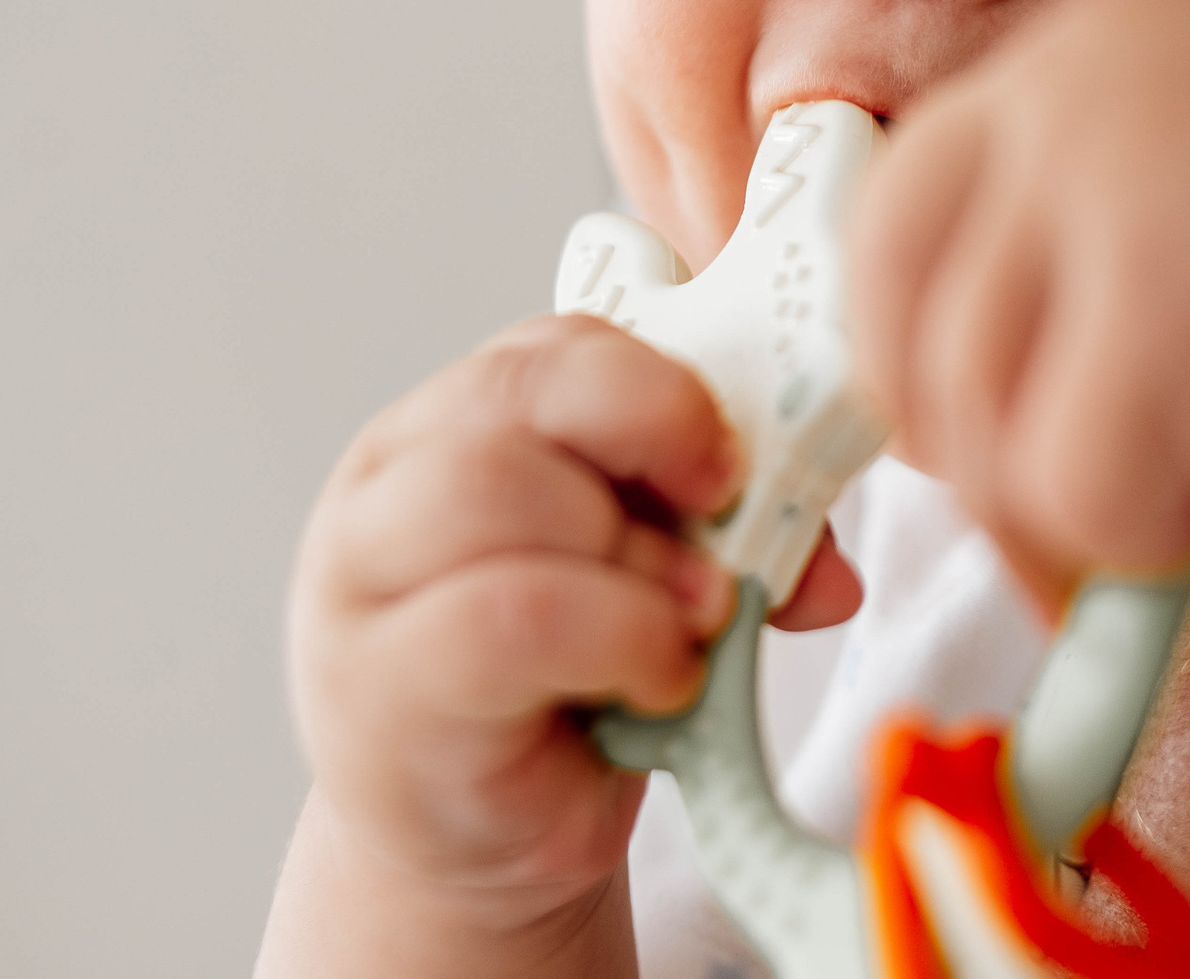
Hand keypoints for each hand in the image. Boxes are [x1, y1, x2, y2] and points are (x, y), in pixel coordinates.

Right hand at [282, 315, 860, 940]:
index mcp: (454, 425)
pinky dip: (618, 639)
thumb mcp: (651, 582)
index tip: (732, 463)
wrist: (478, 842)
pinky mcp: (381, 686)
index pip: (551, 346)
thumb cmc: (561, 690)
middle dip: (651, 447)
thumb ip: (733, 543)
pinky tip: (656, 683)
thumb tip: (825, 573)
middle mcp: (389, 483)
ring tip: (691, 624)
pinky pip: (510, 617)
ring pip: (498, 488)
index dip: (660, 387)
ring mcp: (364, 581)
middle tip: (720, 535)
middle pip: (518, 397)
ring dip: (635, 558)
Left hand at [856, 0, 1189, 583]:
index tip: (970, 424)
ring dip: (1066, 499)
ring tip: (1185, 481)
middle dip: (972, 449)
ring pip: (977, 421)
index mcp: (1072, 60)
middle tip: (1074, 497)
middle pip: (906, 328)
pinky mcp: (1161, 299)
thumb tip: (944, 440)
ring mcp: (1105, 187)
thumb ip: (1071, 271)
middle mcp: (1062, 98)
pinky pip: (1069, 483)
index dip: (908, 348)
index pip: (888, 216)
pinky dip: (1131, 532)